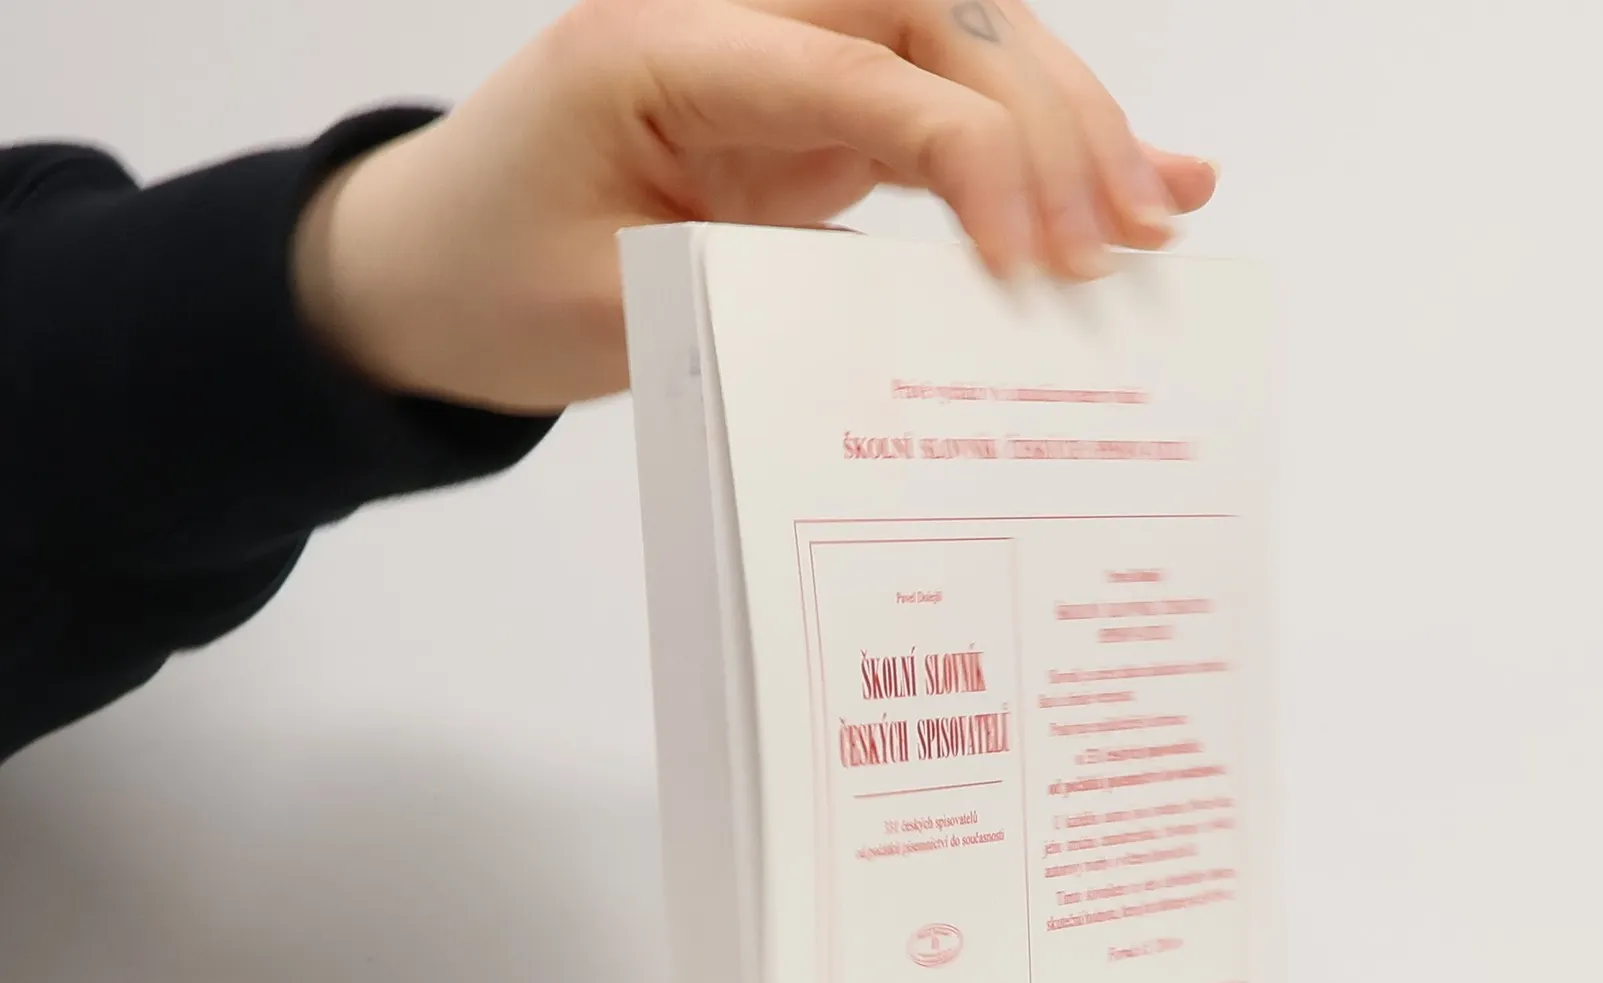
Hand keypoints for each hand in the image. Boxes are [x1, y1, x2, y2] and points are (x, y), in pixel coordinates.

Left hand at [292, 0, 1216, 412]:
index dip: (972, 156)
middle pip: (936, 18)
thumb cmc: (489, 281)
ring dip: (1065, 124)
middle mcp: (732, 20)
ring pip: (959, 45)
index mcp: (658, 44)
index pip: (861, 71)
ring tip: (1156, 216)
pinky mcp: (807, 111)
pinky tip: (1128, 178)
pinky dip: (1029, 146)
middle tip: (1128, 233)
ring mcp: (778, 58)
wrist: (424, 270)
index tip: (1041, 261)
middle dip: (1049, 119)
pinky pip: (939, 108)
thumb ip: (759, 286)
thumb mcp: (611, 311)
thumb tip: (934, 308)